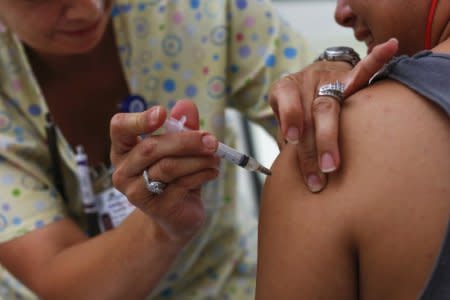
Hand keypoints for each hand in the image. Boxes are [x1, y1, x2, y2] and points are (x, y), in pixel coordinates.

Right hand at [110, 100, 219, 243]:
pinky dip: (202, 174)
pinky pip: (182, 184)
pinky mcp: (156, 207)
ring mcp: (136, 192)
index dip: (138, 119)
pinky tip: (212, 172)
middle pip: (150, 148)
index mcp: (124, 150)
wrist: (176, 217)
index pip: (120, 128)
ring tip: (215, 157)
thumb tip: (186, 105)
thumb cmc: (175, 177)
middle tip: (211, 140)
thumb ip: (182, 127)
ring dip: (199, 159)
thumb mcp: (179, 149)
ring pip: (168, 167)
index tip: (163, 113)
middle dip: (186, 141)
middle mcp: (123, 171)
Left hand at [269, 38, 397, 191]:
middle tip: (317, 175)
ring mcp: (330, 78)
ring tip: (333, 167)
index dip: (290, 116)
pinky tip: (389, 49)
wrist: (312, 77)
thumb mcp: (283, 114)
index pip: (287, 99)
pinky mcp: (349, 78)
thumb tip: (288, 171)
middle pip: (314, 111)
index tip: (292, 138)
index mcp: (286, 87)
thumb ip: (286, 135)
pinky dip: (376, 61)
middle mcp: (308, 80)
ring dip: (331, 138)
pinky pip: (364, 70)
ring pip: (332, 105)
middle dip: (314, 145)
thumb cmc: (296, 105)